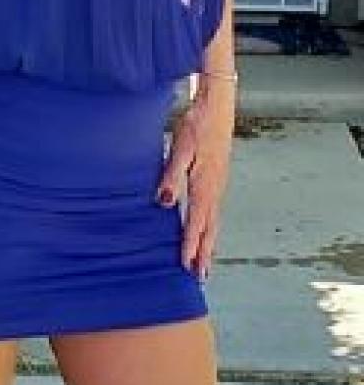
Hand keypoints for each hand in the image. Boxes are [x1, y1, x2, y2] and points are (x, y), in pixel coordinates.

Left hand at [156, 96, 233, 279]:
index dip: (190, 244)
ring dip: (209, 244)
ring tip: (205, 265)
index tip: (185, 265)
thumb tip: (165, 203)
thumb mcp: (180, 148)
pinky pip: (214, 212)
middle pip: (209, 228)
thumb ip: (171, 176)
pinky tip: (206, 234)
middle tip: (200, 277)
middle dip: (204, 253)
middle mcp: (215, 189)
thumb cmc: (197, 125)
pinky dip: (210, 229)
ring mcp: (219, 186)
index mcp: (205, 185)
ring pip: (214, 222)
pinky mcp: (217, 180)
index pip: (196, 222)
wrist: (218, 107)